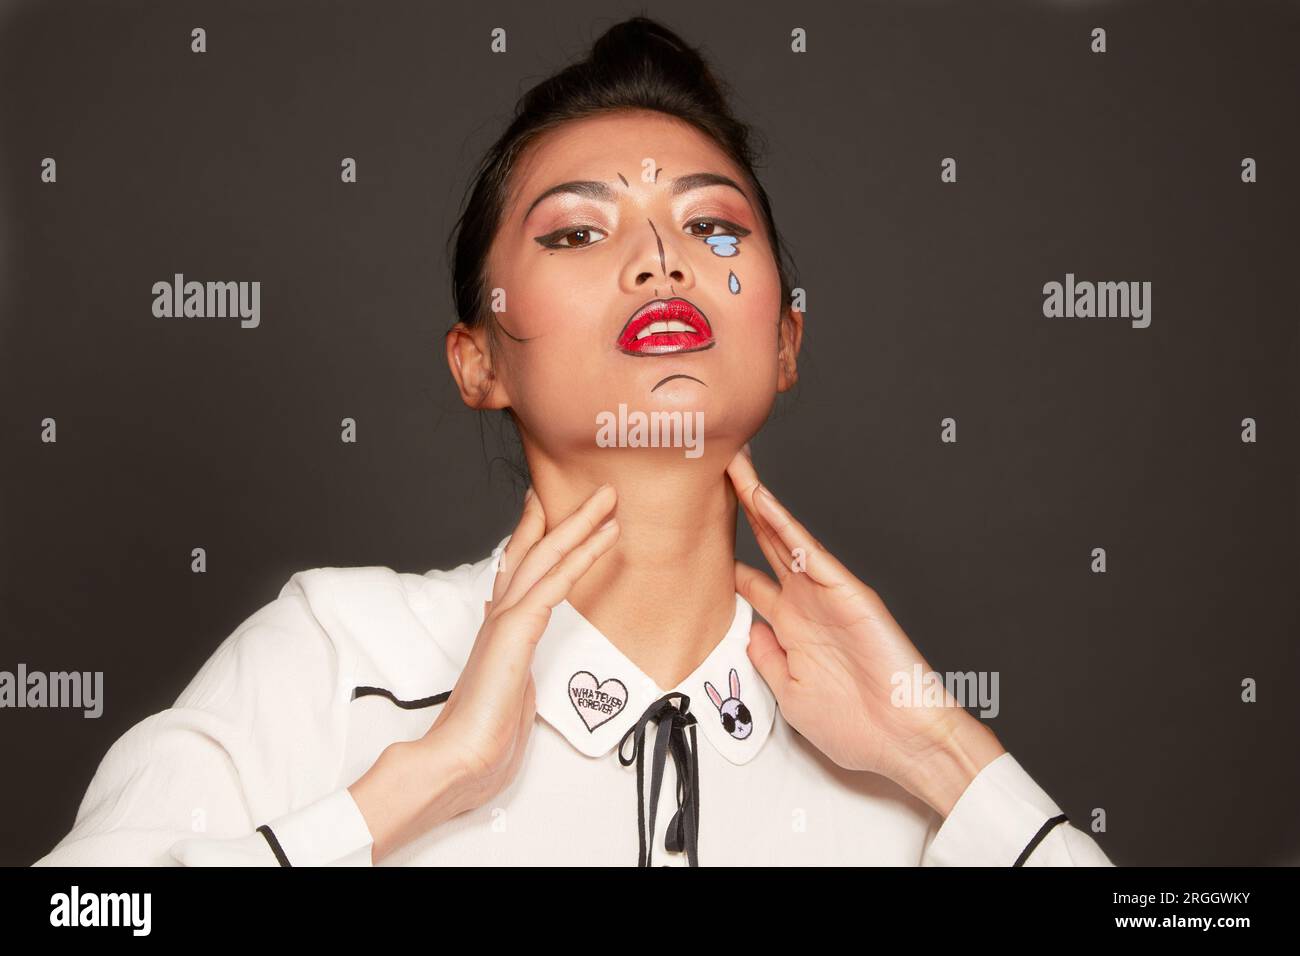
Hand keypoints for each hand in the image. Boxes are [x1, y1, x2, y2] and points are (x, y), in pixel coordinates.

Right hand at [350, 483, 618, 860]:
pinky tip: (601, 537)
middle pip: (533, 553)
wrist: (457, 762)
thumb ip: (515, 680)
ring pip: (546, 558)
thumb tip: (520, 680)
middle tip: (593, 493)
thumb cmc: (481, 744)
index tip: (550, 512)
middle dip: (564, 520)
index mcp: (498, 632)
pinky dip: (580, 556)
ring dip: (578, 525)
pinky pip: (554, 583)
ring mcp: (506, 621)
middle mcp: (499, 618)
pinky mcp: (515, 631)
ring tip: (606, 501)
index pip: (519, 573)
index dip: (537, 539)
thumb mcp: (507, 702)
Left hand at [726, 446, 1005, 816]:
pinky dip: (785, 525)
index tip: (696, 534)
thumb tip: (746, 631)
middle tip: (717, 473)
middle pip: (766, 545)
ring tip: (735, 467)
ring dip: (758, 501)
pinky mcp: (848, 591)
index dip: (723, 556)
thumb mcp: (790, 692)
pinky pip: (809, 551)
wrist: (904, 740)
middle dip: (741, 509)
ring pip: (785, 537)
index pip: (751, 581)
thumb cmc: (858, 727)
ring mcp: (826, 594)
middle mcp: (807, 605)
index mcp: (792, 629)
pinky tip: (762, 500)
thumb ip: (766, 657)